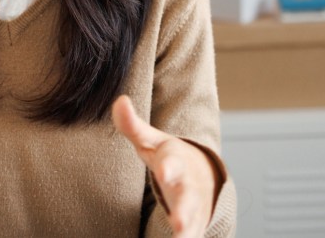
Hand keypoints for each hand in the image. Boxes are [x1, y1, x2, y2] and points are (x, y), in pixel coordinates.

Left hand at [112, 95, 215, 237]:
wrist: (204, 173)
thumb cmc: (170, 156)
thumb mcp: (151, 140)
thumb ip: (133, 125)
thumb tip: (119, 100)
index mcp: (175, 161)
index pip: (171, 162)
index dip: (168, 168)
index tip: (164, 172)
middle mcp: (187, 185)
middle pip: (186, 197)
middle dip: (182, 209)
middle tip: (178, 221)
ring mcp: (192, 206)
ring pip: (191, 220)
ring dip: (186, 230)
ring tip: (180, 237)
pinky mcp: (194, 224)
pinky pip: (191, 235)